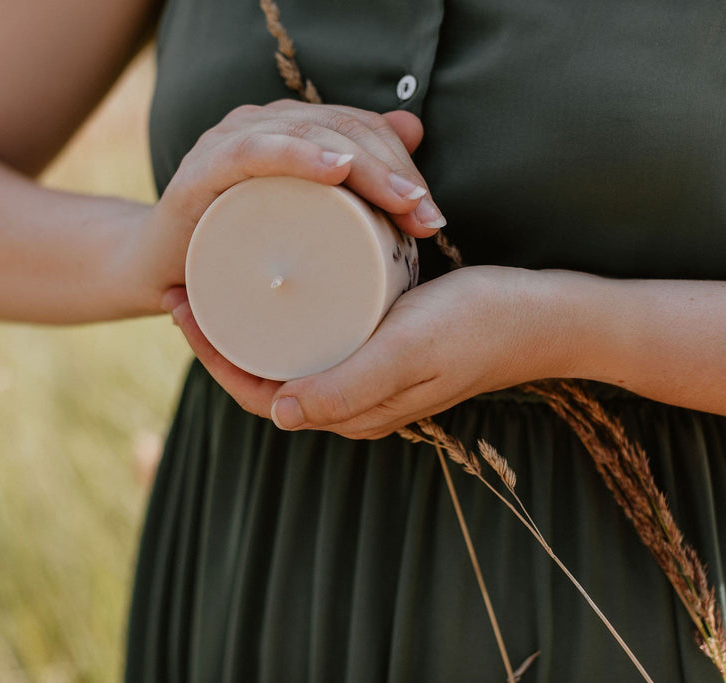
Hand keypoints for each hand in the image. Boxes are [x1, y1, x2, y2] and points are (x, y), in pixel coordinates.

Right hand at [143, 100, 446, 301]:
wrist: (158, 274)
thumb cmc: (235, 249)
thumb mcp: (303, 218)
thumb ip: (352, 175)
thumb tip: (414, 127)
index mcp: (286, 131)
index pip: (357, 127)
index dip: (401, 161)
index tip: (431, 215)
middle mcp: (259, 125)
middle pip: (341, 129)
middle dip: (393, 171)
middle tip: (425, 219)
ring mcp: (228, 143)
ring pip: (309, 135)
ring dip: (363, 165)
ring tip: (400, 202)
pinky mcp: (201, 173)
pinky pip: (254, 152)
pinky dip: (297, 156)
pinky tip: (335, 170)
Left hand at [164, 266, 577, 438]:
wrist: (544, 314)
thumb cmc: (480, 326)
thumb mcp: (411, 350)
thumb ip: (351, 386)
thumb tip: (276, 410)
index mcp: (353, 410)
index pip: (258, 393)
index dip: (211, 357)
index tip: (181, 305)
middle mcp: (353, 399)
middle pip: (263, 375)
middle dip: (217, 338)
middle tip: (187, 284)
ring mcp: (368, 373)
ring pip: (286, 356)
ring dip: (245, 325)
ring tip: (215, 278)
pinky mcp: (382, 346)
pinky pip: (316, 338)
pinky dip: (283, 315)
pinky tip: (272, 282)